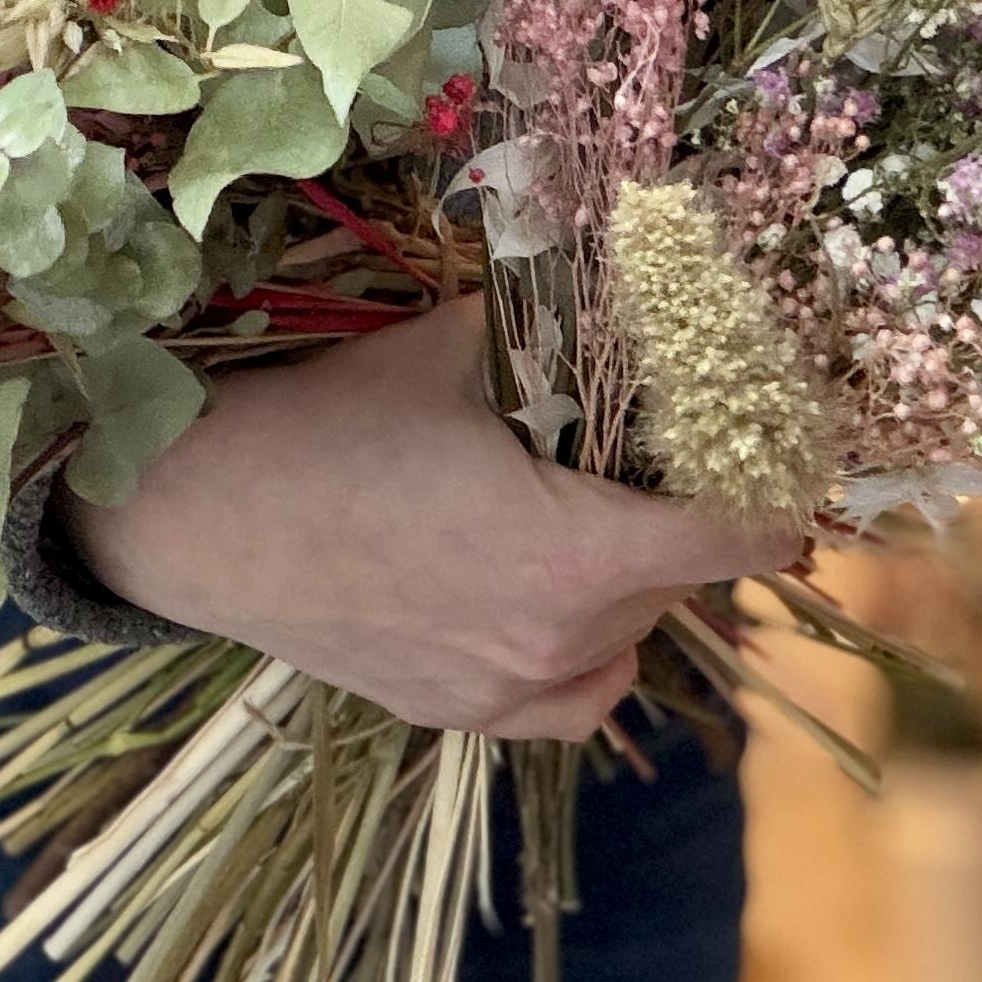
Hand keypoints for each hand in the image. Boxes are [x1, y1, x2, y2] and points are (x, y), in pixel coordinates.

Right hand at [61, 297, 802, 740]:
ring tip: (583, 512)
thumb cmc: (335, 423)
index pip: (739, 538)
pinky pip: (571, 694)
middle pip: (678, 579)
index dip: (768, 485)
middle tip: (645, 444)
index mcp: (581, 554)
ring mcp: (509, 693)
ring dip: (628, 579)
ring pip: (628, 638)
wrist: (208, 518)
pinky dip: (583, 649)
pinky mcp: (459, 715)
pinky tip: (546, 595)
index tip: (773, 445)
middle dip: (676, 510)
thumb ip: (557, 318)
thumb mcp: (458, 347)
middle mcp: (563, 644)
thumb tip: (634, 266)